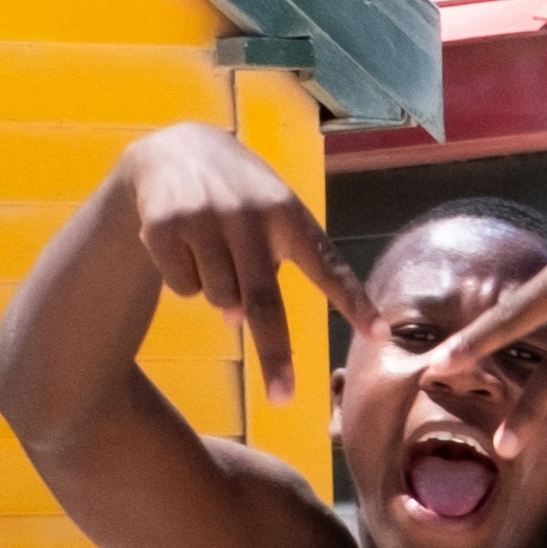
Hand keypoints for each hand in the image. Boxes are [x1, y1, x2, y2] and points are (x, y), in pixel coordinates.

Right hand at [122, 126, 364, 400]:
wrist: (174, 150)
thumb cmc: (238, 195)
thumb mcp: (268, 215)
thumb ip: (266, 269)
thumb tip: (237, 319)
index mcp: (287, 213)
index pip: (328, 265)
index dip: (355, 302)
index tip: (381, 335)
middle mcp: (249, 216)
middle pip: (264, 302)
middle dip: (274, 355)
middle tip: (283, 398)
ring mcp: (204, 220)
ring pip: (220, 301)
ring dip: (220, 297)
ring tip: (214, 252)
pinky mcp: (165, 227)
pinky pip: (183, 288)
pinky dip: (185, 280)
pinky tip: (183, 245)